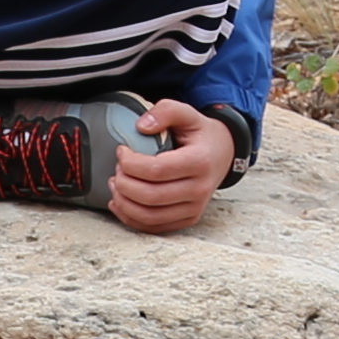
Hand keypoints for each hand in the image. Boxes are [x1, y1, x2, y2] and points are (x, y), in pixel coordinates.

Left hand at [108, 100, 235, 235]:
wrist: (223, 154)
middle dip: (124, 183)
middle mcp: (199, 189)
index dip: (131, 163)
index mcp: (199, 162)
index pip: (156, 170)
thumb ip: (166, 111)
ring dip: (124, 202)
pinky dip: (131, 218)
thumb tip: (141, 126)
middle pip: (150, 196)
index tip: (122, 151)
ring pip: (150, 216)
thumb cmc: (201, 135)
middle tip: (118, 169)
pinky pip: (154, 227)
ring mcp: (195, 208)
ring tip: (115, 185)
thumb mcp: (188, 113)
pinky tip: (120, 203)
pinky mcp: (188, 219)